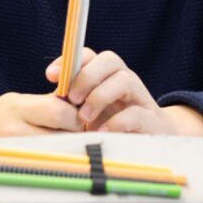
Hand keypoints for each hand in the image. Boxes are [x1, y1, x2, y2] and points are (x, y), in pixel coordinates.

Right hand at [0, 91, 79, 165]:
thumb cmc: (0, 115)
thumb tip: (83, 103)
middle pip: (62, 135)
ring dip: (68, 150)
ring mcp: (14, 153)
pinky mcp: (15, 170)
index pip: (58, 111)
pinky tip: (55, 158)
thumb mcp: (20, 101)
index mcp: (19, 108)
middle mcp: (15, 132)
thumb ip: (48, 102)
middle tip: (77, 133)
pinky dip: (55, 163)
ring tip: (65, 145)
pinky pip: (45, 168)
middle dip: (76, 134)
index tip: (79, 116)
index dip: (75, 115)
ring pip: (57, 154)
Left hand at [47, 48, 202, 136]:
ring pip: (125, 79)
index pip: (90, 56)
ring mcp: (141, 99)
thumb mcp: (89, 114)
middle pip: (109, 60)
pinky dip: (116, 122)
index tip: (50, 76)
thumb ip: (73, 104)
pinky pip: (137, 113)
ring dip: (100, 96)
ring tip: (84, 117)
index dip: (70, 61)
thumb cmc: (113, 129)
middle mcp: (126, 81)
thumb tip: (51, 100)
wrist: (151, 146)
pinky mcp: (152, 121)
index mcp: (108, 77)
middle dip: (87, 76)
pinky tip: (102, 132)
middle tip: (72, 99)